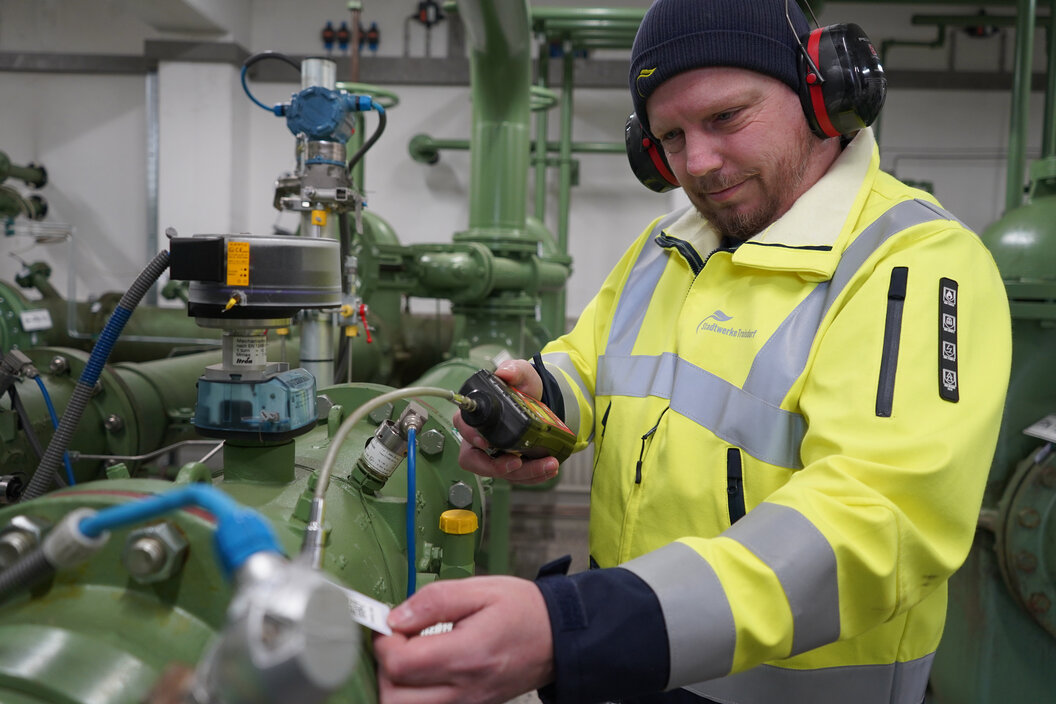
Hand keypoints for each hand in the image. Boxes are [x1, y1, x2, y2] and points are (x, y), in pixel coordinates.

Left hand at [375, 576, 554, 703]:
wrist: (558, 638)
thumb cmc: (524, 611)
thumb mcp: (481, 589)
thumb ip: (435, 600)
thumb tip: (396, 617)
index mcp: (467, 654)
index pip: (401, 664)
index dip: (384, 641)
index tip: (391, 623)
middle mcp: (465, 689)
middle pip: (394, 697)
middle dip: (385, 667)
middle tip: (398, 640)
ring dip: (397, 683)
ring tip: (411, 654)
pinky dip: (415, 693)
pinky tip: (425, 668)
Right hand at [453, 360, 558, 484]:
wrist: (542, 400)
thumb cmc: (523, 387)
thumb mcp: (522, 373)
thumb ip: (514, 370)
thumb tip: (504, 373)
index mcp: (477, 415)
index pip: (464, 427)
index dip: (471, 438)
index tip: (486, 443)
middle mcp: (480, 437)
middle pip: (475, 460)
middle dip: (496, 467)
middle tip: (517, 463)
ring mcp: (495, 454)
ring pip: (500, 472)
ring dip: (525, 473)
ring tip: (548, 464)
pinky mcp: (511, 464)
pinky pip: (518, 476)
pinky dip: (535, 476)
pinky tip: (550, 468)